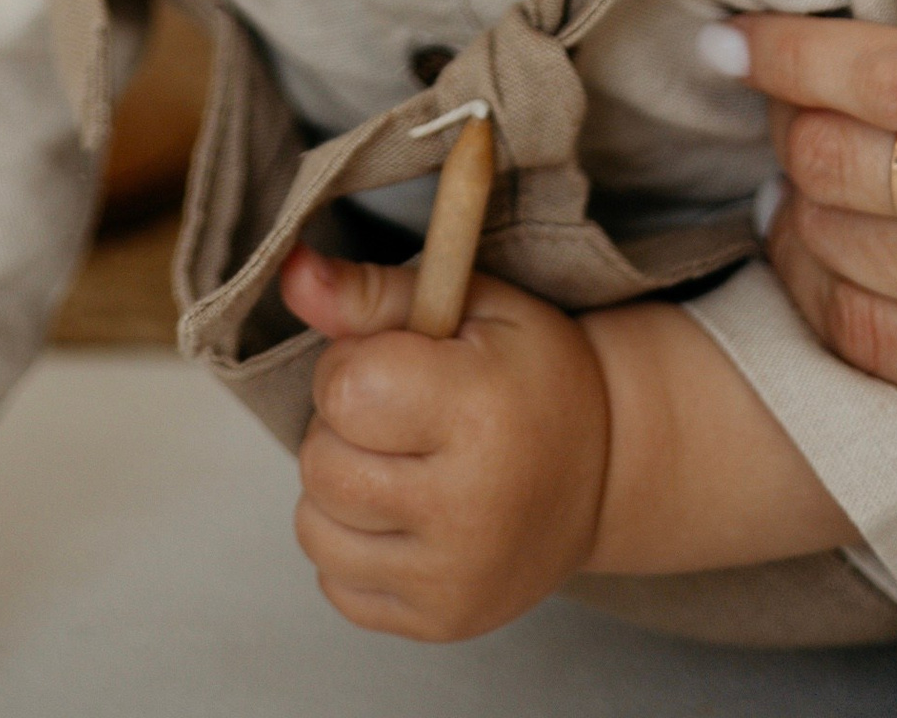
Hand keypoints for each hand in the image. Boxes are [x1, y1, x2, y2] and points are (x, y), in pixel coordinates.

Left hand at [279, 245, 607, 638]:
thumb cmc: (529, 373)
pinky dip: (350, 547)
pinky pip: (336, 586)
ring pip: (316, 531)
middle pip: (322, 465)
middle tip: (396, 418)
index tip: (392, 365)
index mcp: (478, 413)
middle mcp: (467, 508)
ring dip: (336, 491)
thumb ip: (373, 293)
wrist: (605, 470)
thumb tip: (292, 273)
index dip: (350, 366)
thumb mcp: (470, 305)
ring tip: (393, 466)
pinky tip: (399, 517)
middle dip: (339, 430)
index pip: (345, 390)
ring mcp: (454, 577)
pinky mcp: (441, 622)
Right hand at [740, 1, 896, 540]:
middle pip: (856, 259)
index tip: (803, 253)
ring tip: (759, 86)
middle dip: (794, 208)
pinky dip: (806, 54)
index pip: (894, 357)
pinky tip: (753, 38)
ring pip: (857, 166)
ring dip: (790, 124)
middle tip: (776, 157)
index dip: (825, 299)